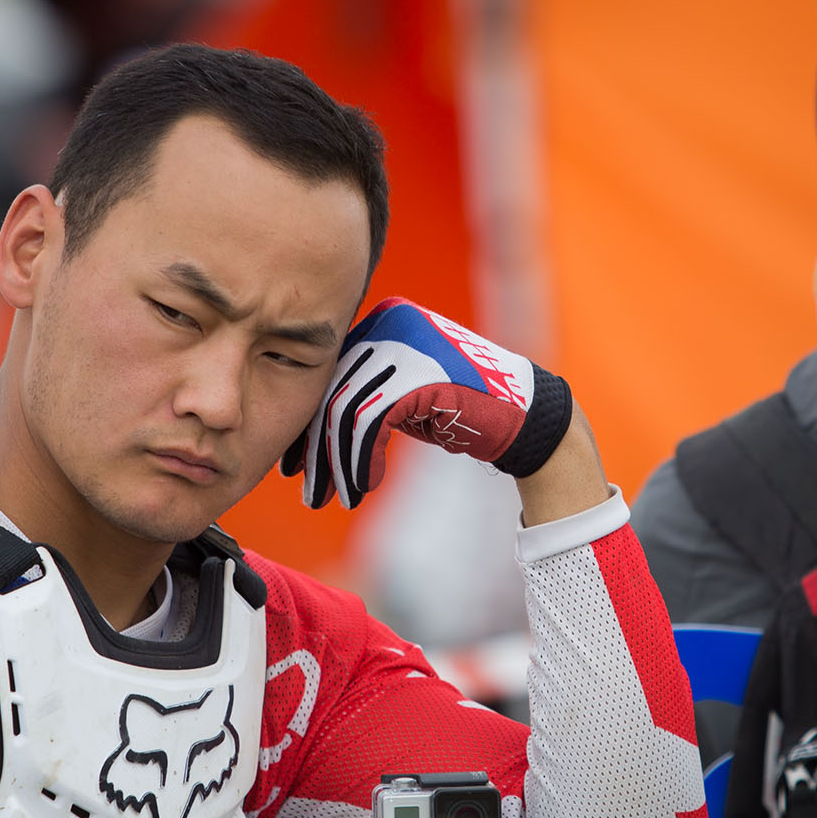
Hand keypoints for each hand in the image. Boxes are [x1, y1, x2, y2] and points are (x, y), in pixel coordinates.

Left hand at [281, 297, 572, 508]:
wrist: (522, 412)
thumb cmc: (459, 405)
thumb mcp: (402, 390)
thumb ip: (362, 391)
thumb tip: (308, 424)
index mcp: (382, 319)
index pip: (329, 375)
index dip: (308, 424)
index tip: (294, 464)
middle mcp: (388, 324)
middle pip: (332, 392)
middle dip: (316, 448)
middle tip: (307, 490)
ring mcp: (404, 346)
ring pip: (344, 412)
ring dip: (337, 464)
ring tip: (334, 498)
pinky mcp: (417, 376)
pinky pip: (368, 424)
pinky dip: (361, 461)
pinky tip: (364, 486)